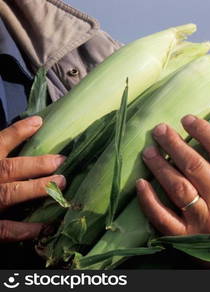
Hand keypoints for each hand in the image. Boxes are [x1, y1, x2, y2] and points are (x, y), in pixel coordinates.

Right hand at [0, 116, 65, 242]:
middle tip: (62, 160)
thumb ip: (1, 155)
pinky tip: (45, 226)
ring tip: (62, 182)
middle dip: (37, 164)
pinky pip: (6, 229)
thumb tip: (22, 140)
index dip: (17, 132)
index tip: (38, 122)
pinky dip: (26, 229)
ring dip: (38, 188)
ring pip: (10, 194)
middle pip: (9, 168)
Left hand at [136, 114, 209, 268]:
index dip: (205, 132)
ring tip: (149, 151)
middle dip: (175, 144)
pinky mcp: (186, 237)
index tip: (188, 119)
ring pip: (179, 188)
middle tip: (161, 129)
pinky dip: (150, 201)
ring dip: (160, 167)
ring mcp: (204, 220)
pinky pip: (164, 218)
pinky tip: (140, 184)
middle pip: (196, 166)